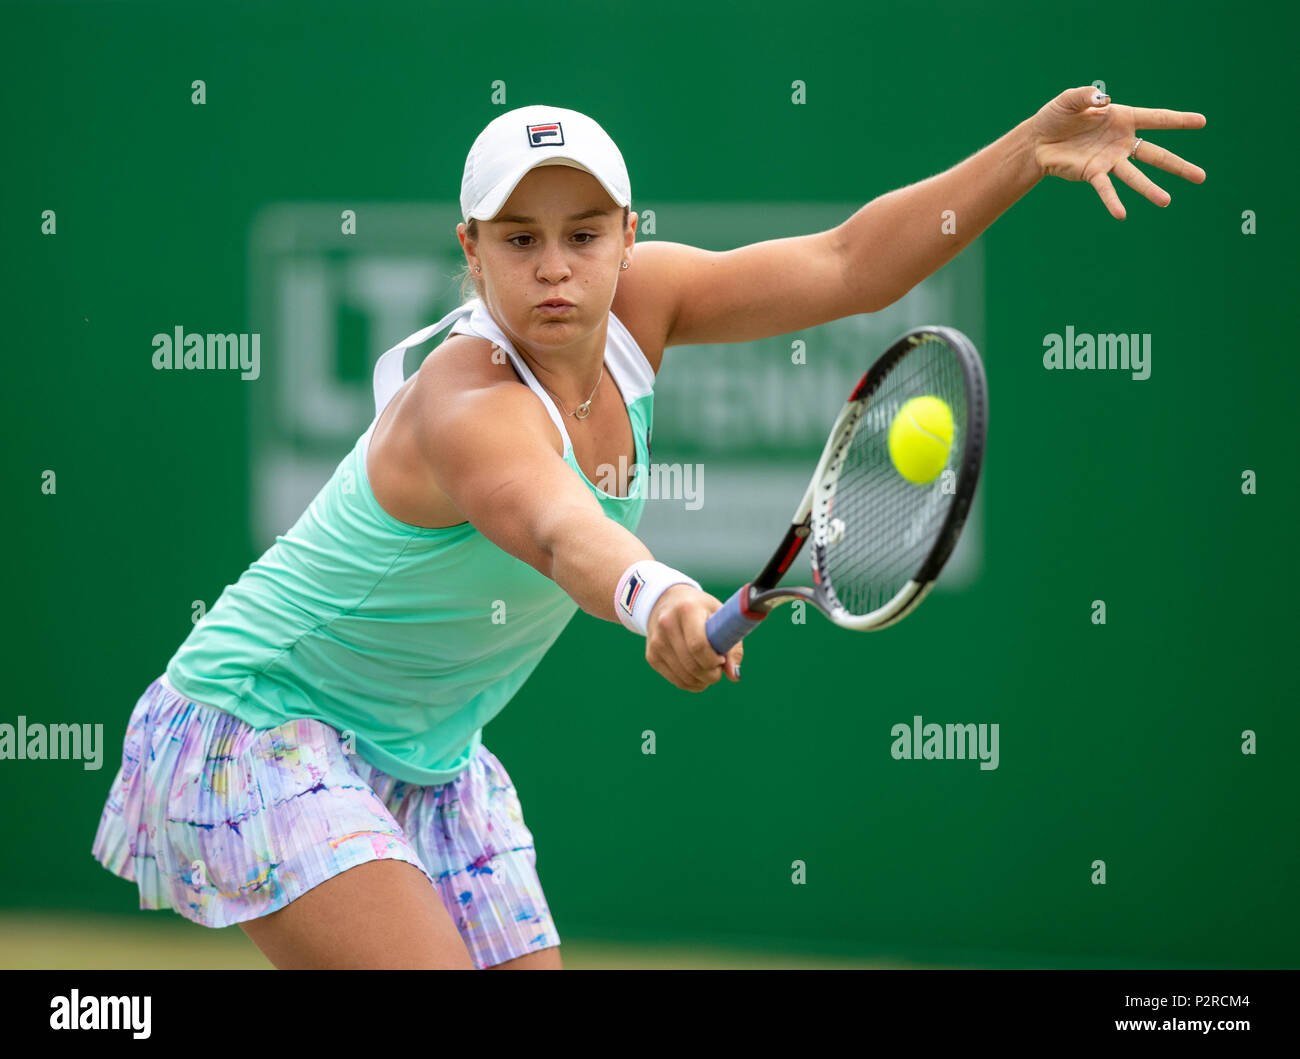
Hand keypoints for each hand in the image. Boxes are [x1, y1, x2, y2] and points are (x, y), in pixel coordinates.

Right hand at [645, 584, 742, 691]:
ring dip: (703, 681)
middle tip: (719, 668)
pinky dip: (692, 683)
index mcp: (687, 609)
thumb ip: (732, 645)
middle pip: (692, 665)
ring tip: (709, 670)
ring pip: (685, 677)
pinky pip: (677, 681)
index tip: (722, 659)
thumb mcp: (719, 617)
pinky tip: (698, 673)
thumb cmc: (701, 610)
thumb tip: (734, 676)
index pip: (698, 645)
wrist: (667, 601)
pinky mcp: (651, 656)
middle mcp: (667, 624)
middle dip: (711, 674)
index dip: (714, 660)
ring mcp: (656, 642)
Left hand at [1029, 85, 1205, 219]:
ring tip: (1166, 201)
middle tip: (1201, 177)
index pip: (1157, 119)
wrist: (1036, 140)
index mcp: (1122, 118)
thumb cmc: (1056, 116)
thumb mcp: (1069, 99)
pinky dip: (1112, 201)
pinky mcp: (1092, 173)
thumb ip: (1086, 96)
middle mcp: (1121, 141)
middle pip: (1155, 154)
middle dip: (1178, 165)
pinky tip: (1121, 214)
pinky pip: (1105, 189)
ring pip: (1135, 176)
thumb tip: (1102, 101)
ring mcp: (1109, 160)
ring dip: (1149, 189)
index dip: (1178, 120)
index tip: (1202, 122)